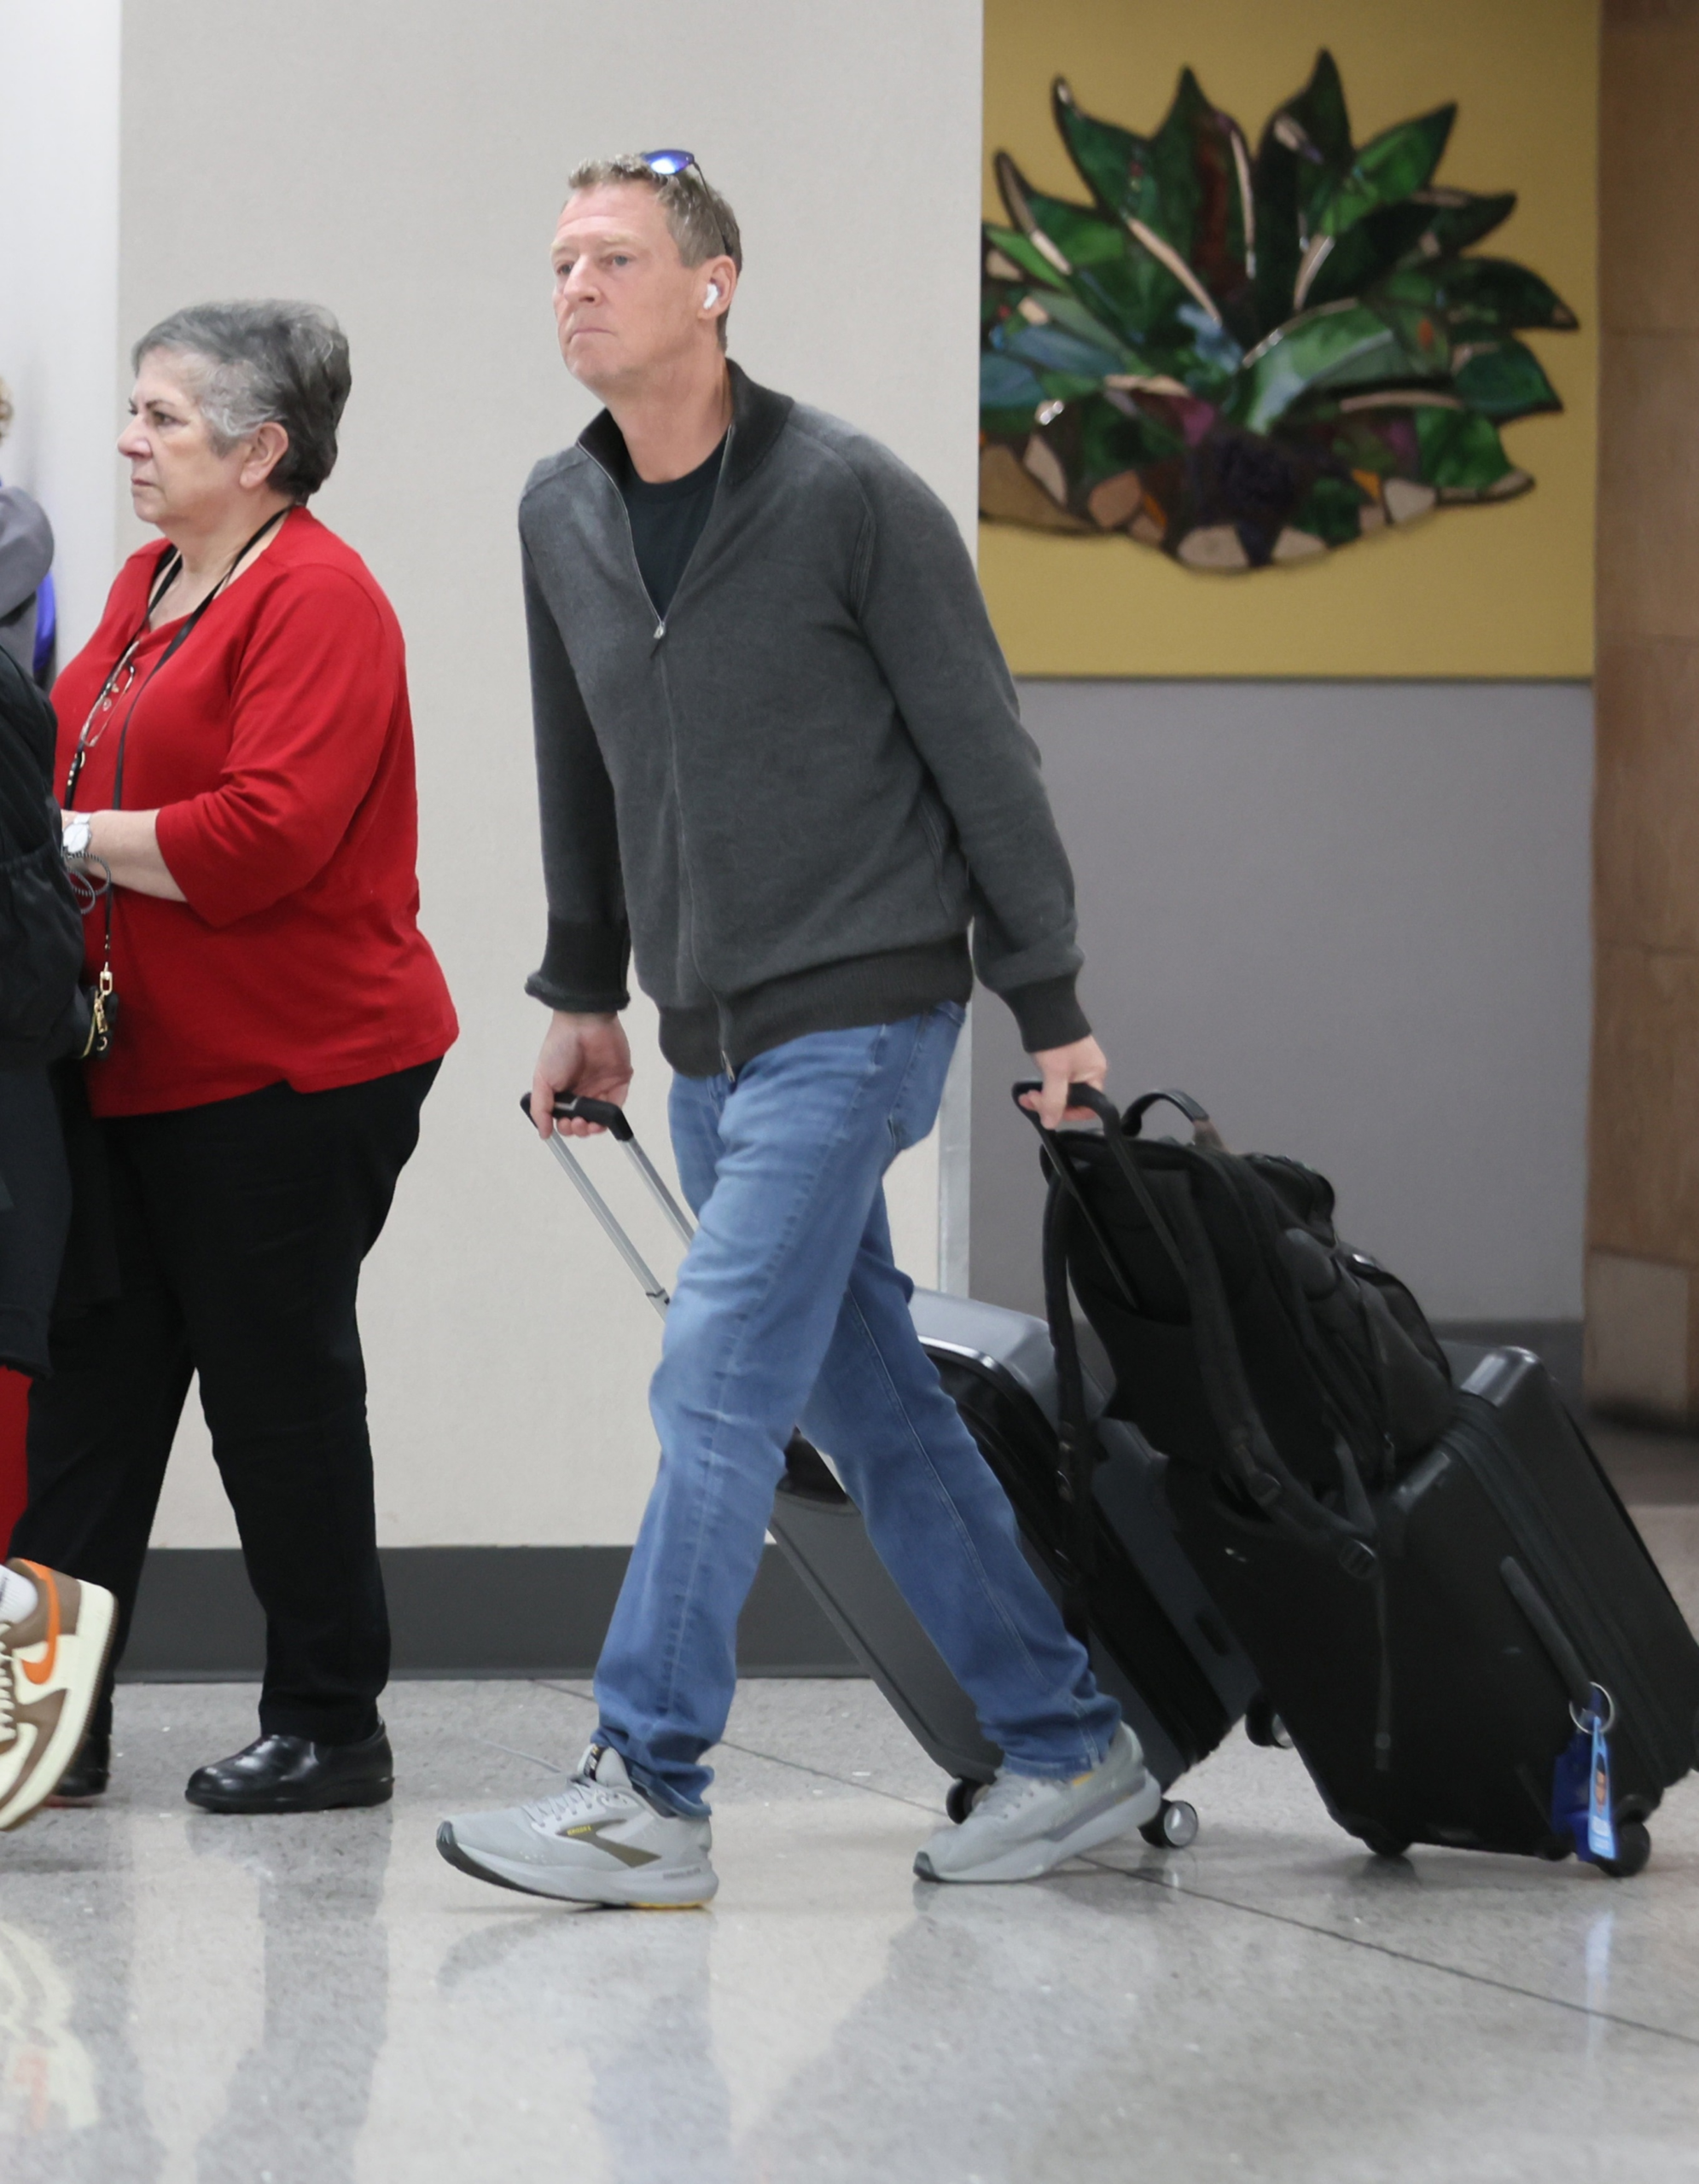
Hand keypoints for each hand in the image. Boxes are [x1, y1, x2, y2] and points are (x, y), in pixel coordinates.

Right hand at [531, 1012, 632, 1138]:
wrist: (584, 1023)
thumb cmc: (559, 1047)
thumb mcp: (542, 1079)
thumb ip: (541, 1108)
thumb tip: (543, 1133)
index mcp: (563, 1090)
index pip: (565, 1118)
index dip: (564, 1127)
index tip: (563, 1124)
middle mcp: (582, 1091)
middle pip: (583, 1121)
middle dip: (579, 1129)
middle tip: (576, 1123)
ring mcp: (601, 1087)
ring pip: (600, 1118)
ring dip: (594, 1128)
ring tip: (588, 1124)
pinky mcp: (619, 1082)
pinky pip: (617, 1105)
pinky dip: (610, 1117)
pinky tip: (600, 1119)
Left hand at [1021, 1034, 1108, 1130]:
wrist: (1044, 1008)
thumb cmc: (1056, 1039)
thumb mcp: (1055, 1074)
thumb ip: (1054, 1100)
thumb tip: (1051, 1123)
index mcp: (1094, 1073)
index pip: (1088, 1106)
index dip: (1069, 1113)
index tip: (1050, 1113)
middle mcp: (1088, 1070)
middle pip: (1072, 1099)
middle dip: (1050, 1104)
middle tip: (1031, 1101)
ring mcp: (1075, 1064)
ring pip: (1060, 1090)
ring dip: (1043, 1096)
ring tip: (1027, 1095)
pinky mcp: (1062, 1058)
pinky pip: (1054, 1080)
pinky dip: (1043, 1086)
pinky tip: (1030, 1087)